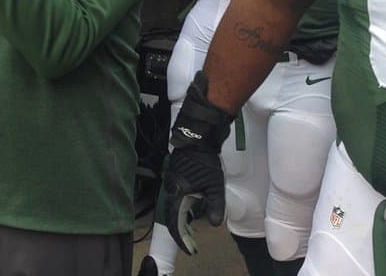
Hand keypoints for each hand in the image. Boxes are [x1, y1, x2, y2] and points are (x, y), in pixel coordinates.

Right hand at [159, 71, 232, 254]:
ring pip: (173, 207)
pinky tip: (191, 209)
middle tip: (192, 243)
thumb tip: (214, 224)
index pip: (174, 223)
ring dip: (181, 220)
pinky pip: (176, 197)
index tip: (190, 249)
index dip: (182, 238)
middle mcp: (170, 189)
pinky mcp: (177, 175)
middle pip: (172, 217)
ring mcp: (172, 181)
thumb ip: (214, 206)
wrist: (198, 137)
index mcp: (176, 194)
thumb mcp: (213, 186)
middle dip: (181, 232)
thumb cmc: (204, 160)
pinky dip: (182, 208)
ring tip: (192, 230)